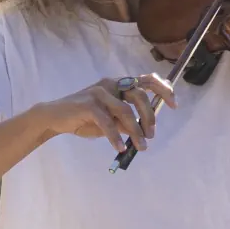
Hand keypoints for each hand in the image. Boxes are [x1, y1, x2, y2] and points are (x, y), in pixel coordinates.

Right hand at [39, 73, 175, 153]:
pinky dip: (116, 137)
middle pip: (139, 95)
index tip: (174, 104)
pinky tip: (120, 148)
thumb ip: (125, 122)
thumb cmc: (83, 118)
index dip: (163, 89)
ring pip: (125, 110)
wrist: (55, 118)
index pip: (146, 80)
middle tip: (151, 135)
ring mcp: (99, 92)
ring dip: (135, 131)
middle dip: (149, 116)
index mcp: (118, 84)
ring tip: (140, 147)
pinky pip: (108, 122)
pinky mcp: (89, 104)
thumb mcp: (109, 121)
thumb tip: (142, 131)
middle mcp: (111, 83)